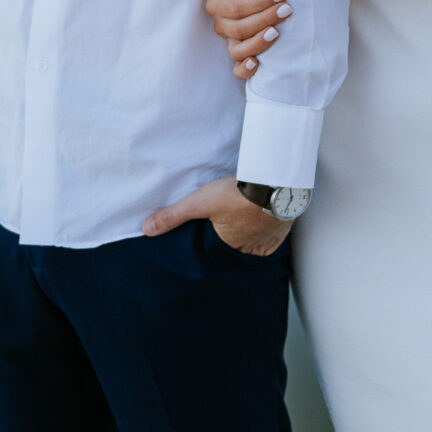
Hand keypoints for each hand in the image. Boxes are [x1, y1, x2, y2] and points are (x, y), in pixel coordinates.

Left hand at [142, 177, 291, 254]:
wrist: (275, 184)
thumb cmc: (237, 195)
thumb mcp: (200, 202)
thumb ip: (174, 215)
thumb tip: (146, 229)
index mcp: (229, 245)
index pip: (219, 246)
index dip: (217, 237)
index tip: (217, 229)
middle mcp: (250, 248)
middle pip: (239, 243)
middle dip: (235, 234)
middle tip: (233, 220)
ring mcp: (269, 239)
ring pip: (258, 240)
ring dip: (253, 230)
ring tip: (249, 217)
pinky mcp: (284, 228)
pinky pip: (275, 235)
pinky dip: (271, 228)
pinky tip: (266, 218)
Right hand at [205, 0, 293, 80]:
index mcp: (217, 2)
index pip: (235, 8)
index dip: (258, 2)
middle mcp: (221, 24)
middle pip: (239, 28)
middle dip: (265, 19)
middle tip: (287, 9)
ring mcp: (230, 42)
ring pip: (237, 51)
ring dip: (258, 43)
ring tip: (277, 33)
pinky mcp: (241, 56)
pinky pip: (237, 70)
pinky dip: (245, 69)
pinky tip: (257, 63)